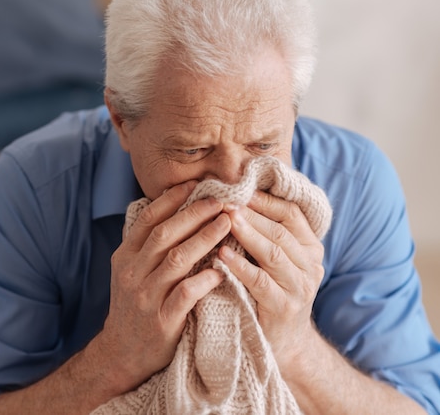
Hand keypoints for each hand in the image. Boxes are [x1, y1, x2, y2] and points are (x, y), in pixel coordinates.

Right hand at [98, 181, 227, 390]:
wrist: (123, 353)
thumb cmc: (135, 306)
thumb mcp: (130, 271)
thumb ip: (146, 245)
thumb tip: (170, 209)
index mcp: (125, 256)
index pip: (148, 219)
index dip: (172, 200)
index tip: (195, 185)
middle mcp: (132, 273)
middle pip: (165, 234)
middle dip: (194, 213)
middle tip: (220, 200)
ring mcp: (146, 297)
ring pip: (177, 259)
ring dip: (205, 238)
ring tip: (227, 224)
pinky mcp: (162, 321)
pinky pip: (186, 294)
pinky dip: (204, 279)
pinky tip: (221, 269)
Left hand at [218, 190, 324, 367]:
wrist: (283, 343)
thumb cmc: (270, 292)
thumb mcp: (274, 261)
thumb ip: (265, 233)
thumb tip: (235, 198)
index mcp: (310, 248)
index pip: (291, 214)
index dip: (265, 201)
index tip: (240, 190)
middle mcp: (310, 265)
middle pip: (281, 231)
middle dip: (252, 214)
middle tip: (226, 201)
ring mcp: (300, 287)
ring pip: (273, 252)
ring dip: (248, 234)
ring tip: (226, 220)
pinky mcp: (283, 307)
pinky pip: (260, 281)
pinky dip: (240, 266)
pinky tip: (222, 255)